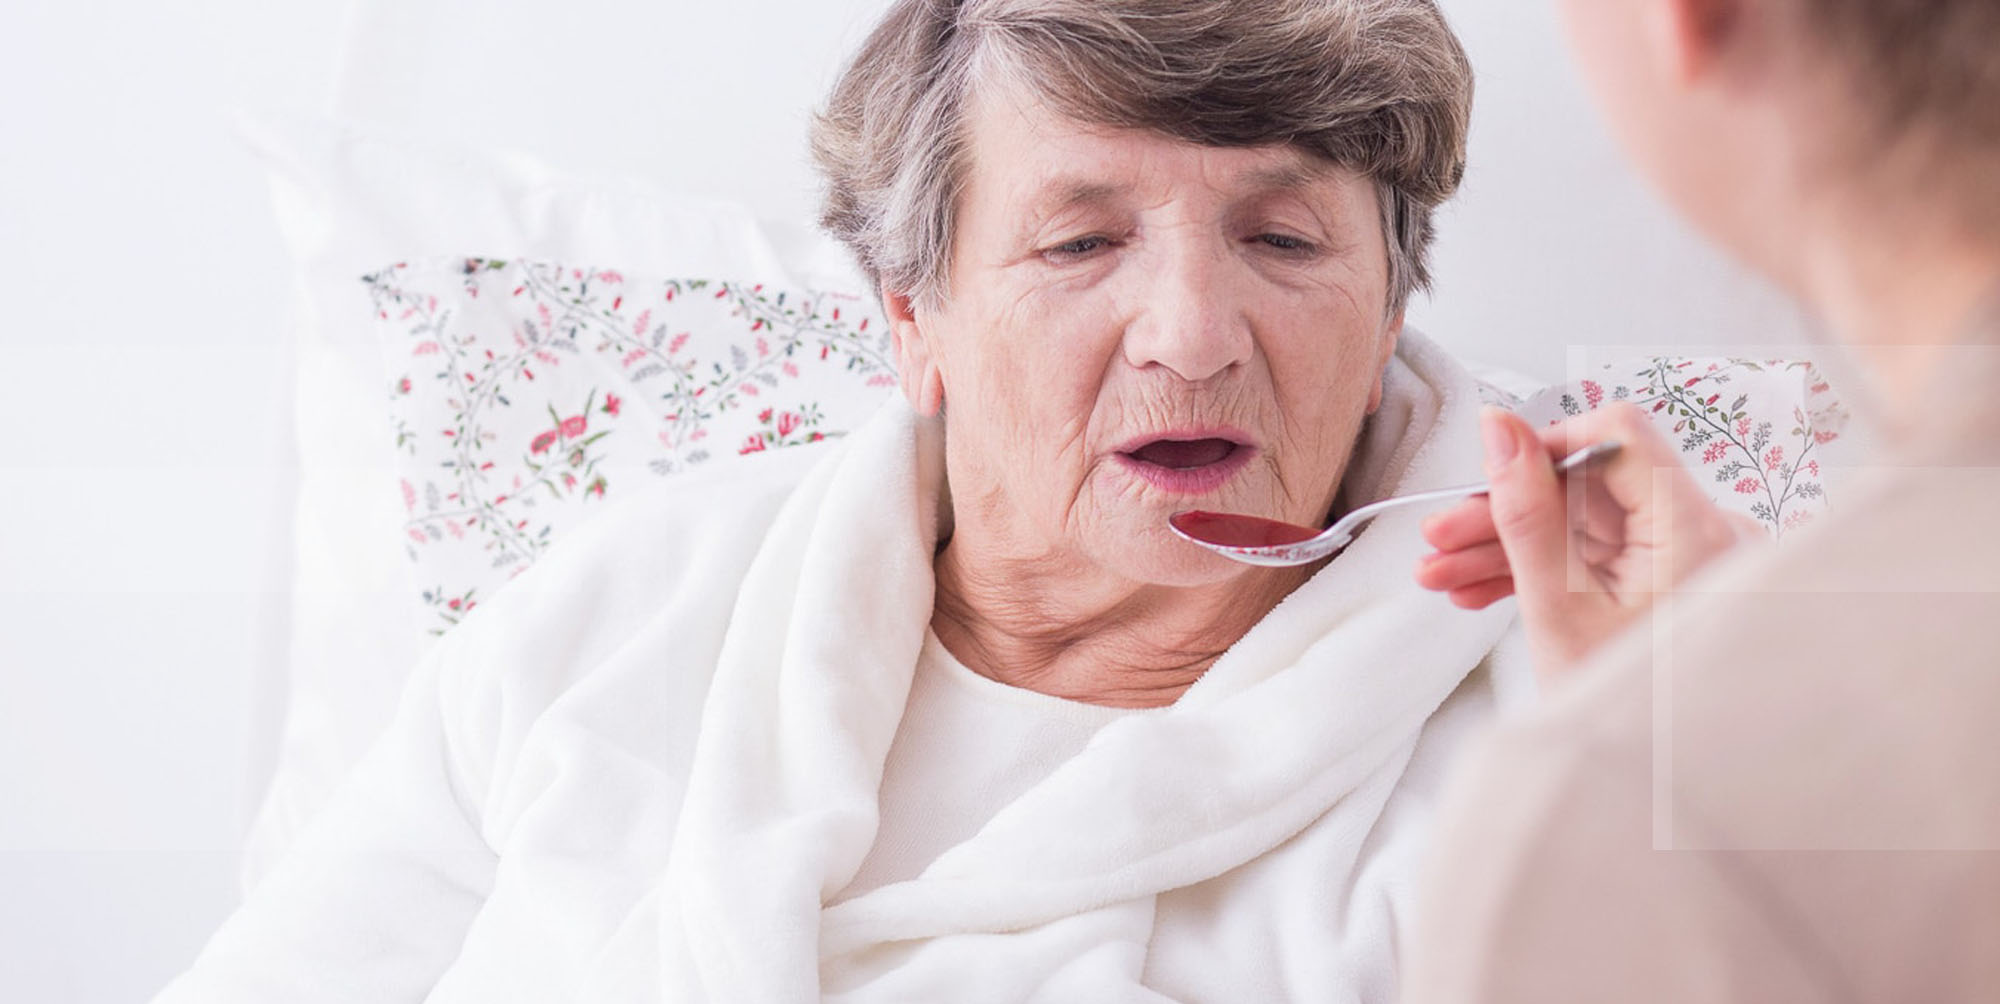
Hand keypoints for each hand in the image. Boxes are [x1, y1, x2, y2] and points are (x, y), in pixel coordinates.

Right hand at [1414, 404, 1755, 681]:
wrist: (1662, 787)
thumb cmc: (1625, 715)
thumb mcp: (1557, 610)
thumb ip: (1526, 512)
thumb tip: (1499, 427)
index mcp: (1695, 533)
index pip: (1617, 437)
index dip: (1543, 447)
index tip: (1488, 477)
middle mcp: (1704, 535)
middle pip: (1590, 486)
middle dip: (1506, 511)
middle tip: (1440, 537)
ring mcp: (1687, 560)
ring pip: (1583, 524)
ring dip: (1510, 545)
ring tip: (1443, 576)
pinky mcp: (1668, 581)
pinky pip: (1597, 555)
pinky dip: (1544, 569)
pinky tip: (1481, 590)